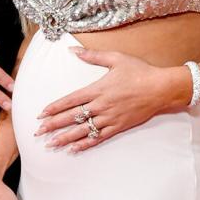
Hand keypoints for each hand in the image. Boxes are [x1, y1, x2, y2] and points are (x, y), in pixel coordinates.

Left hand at [34, 49, 190, 153]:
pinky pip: (99, 137)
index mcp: (98, 89)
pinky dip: (86, 144)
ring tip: (51, 144)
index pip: (70, 100)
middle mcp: (101, 105)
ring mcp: (110, 118)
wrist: (161, 88)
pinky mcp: (119, 126)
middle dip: (53, 125)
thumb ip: (92, 56)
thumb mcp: (116, 58)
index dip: (54, 108)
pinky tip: (74, 149)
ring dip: (65, 138)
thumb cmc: (139, 71)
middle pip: (72, 117)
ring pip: (83, 130)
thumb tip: (73, 50)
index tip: (41, 114)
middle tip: (38, 132)